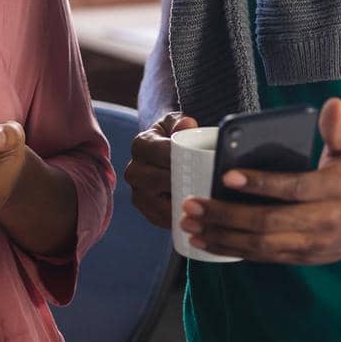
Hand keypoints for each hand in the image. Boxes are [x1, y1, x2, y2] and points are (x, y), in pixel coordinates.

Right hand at [125, 111, 197, 226]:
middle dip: (182, 184)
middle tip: (206, 187)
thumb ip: (182, 122)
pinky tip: (192, 216)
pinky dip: (176, 219)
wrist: (163, 154)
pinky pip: (159, 218)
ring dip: (179, 205)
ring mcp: (136, 191)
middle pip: (159, 180)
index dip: (181, 159)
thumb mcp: (176, 123)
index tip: (202, 164)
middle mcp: (134, 169)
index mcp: (141, 144)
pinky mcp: (144, 209)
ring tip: (202, 204)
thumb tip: (187, 125)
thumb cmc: (173, 137)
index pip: (161, 152)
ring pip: (158, 203)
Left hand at [182, 98, 340, 264]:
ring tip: (191, 223)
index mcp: (334, 190)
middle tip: (192, 204)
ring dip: (222, 236)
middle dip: (226, 214)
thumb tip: (332, 103)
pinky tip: (207, 241)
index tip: (228, 176)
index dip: (260, 184)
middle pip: (268, 222)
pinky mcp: (301, 258)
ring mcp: (311, 245)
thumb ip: (337, 128)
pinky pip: (262, 257)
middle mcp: (323, 221)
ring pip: (261, 244)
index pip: (293, 188)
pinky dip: (232, 250)